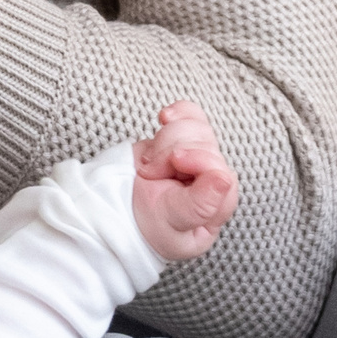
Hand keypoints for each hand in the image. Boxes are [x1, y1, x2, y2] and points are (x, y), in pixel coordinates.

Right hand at [130, 99, 237, 263]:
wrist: (111, 208)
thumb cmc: (143, 224)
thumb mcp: (171, 220)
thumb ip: (201, 203)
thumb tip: (225, 178)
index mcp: (216, 207)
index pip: (223, 173)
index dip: (199, 161)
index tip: (174, 163)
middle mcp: (209, 180)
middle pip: (207, 146)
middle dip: (172, 153)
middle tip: (150, 173)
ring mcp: (193, 158)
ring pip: (196, 128)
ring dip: (165, 140)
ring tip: (148, 164)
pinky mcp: (177, 140)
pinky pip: (190, 115)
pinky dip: (178, 112)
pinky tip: (165, 118)